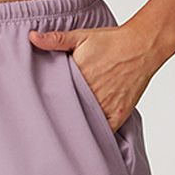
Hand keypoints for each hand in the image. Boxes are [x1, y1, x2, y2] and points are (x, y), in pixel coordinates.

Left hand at [28, 23, 160, 132]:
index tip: (41, 109)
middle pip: (70, 114)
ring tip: (66, 134)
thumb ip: (56, 39)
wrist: (141, 46)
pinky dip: (96, 135)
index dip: (49, 105)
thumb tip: (32, 37)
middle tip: (49, 126)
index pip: (57, 98)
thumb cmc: (111, 41)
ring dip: (77, 129)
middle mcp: (92, 95)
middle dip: (61, 118)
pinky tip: (86, 137)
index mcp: (78, 78)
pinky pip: (103, 133)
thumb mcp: (81, 36)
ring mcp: (106, 107)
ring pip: (86, 125)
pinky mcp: (118, 115)